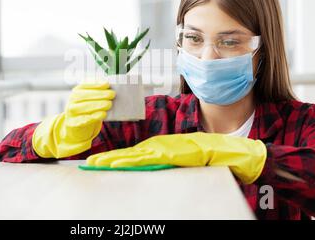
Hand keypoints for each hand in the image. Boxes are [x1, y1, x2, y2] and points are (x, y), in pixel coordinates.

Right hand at [32, 80, 114, 157]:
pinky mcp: (72, 123)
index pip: (84, 86)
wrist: (76, 127)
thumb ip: (98, 94)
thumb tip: (109, 88)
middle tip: (112, 94)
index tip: (107, 84)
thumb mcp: (91, 100)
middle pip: (84, 96)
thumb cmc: (87, 111)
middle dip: (99, 94)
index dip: (95, 85)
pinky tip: (102, 114)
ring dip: (97, 105)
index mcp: (76, 92)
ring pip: (83, 107)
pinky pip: (82, 120)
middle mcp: (71, 101)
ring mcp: (70, 112)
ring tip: (109, 104)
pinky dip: (93, 117)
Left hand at [86, 132, 266, 183]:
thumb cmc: (204, 155)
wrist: (224, 149)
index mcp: (159, 148)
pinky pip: (148, 160)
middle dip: (108, 160)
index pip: (133, 156)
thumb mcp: (179, 158)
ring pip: (134, 156)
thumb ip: (165, 161)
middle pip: (129, 155)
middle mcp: (158, 147)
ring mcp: (163, 149)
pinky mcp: (171, 153)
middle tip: (89, 164)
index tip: (100, 164)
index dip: (115, 159)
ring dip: (114, 161)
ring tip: (96, 165)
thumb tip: (151, 167)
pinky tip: (118, 165)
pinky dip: (131, 162)